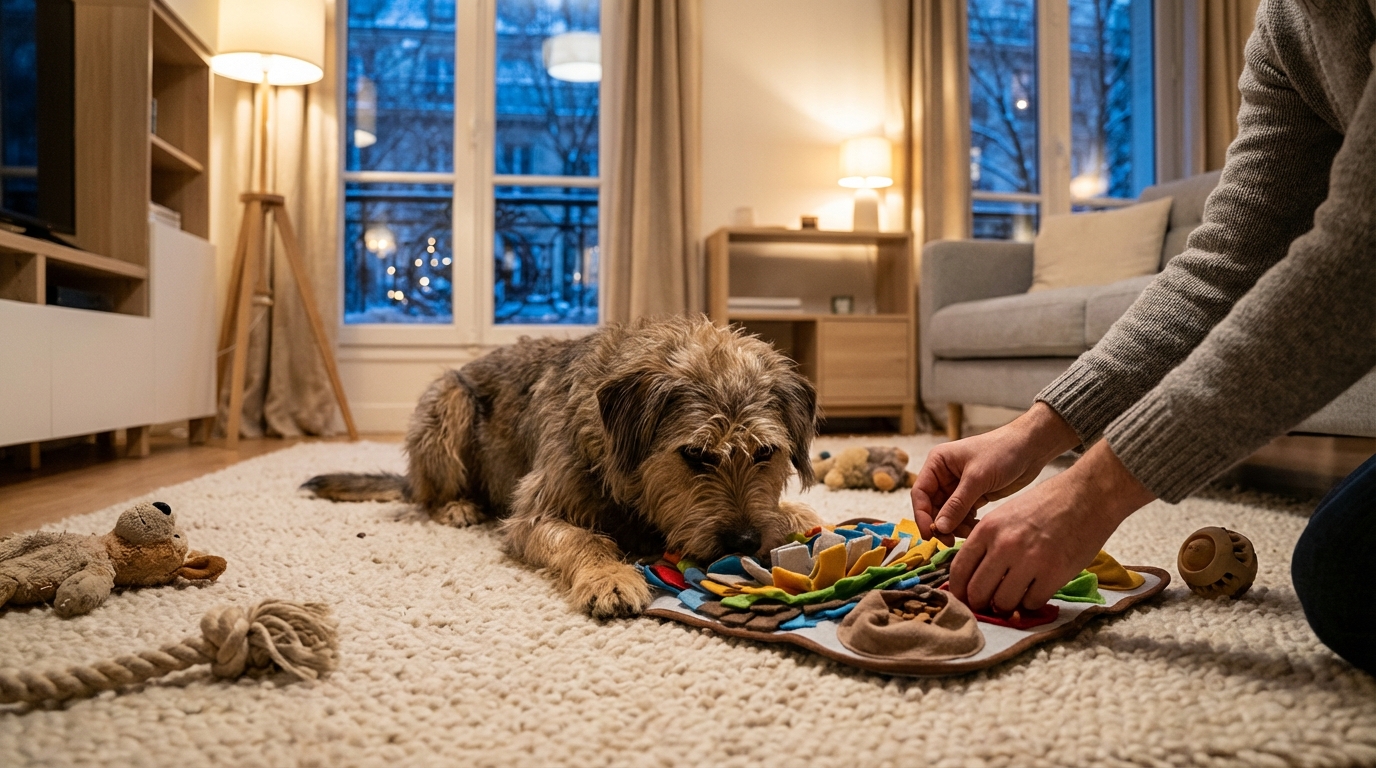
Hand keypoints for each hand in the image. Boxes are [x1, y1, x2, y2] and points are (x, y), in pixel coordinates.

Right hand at [911, 402, 1080, 543]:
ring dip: (955, 527)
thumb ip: (957, 504)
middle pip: (932, 507)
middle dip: (941, 524)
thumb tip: (939, 528)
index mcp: (937, 463)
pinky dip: (967, 525)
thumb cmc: (1002, 452)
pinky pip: (962, 516)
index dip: (922, 515)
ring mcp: (958, 487)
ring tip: (971, 533)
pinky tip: (978, 528)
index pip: (920, 493)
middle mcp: (944, 475)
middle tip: (950, 541)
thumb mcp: (977, 478)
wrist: (1031, 448)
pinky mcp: (973, 496)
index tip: (929, 535)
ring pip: (947, 515)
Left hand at [947, 440, 1155, 611]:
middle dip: (980, 604)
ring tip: (1013, 599)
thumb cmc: (1045, 504)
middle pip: (977, 592)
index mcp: (987, 529)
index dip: (957, 590)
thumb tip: (973, 575)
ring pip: (1003, 603)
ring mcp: (1029, 561)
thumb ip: (987, 543)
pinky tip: (1035, 592)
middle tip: (988, 605)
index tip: (962, 598)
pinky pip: (1031, 603)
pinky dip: (1031, 603)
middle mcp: (1004, 545)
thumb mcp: (1005, 515)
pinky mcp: (1054, 574)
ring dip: (1006, 607)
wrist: (1087, 496)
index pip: (959, 569)